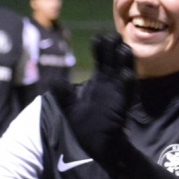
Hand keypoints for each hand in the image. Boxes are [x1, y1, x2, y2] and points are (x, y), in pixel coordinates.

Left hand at [51, 34, 133, 166]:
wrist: (94, 143)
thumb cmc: (83, 124)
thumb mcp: (68, 105)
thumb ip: (62, 92)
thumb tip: (51, 79)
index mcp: (99, 80)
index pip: (101, 58)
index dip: (100, 47)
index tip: (98, 38)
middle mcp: (110, 83)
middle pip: (114, 60)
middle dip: (115, 48)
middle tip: (113, 35)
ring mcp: (117, 93)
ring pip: (124, 72)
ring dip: (125, 61)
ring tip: (123, 48)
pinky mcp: (121, 105)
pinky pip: (127, 93)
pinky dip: (127, 84)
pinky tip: (125, 75)